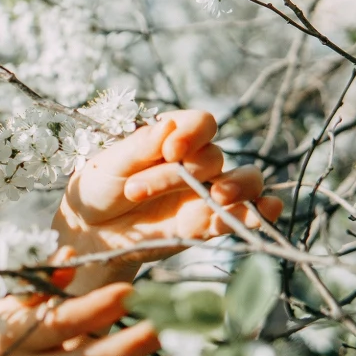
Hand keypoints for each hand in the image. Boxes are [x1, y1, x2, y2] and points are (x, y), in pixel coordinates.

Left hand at [52, 109, 283, 292]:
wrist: (90, 231)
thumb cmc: (96, 187)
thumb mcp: (108, 164)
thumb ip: (138, 147)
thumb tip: (168, 124)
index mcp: (170, 137)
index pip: (201, 123)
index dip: (192, 134)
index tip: (170, 150)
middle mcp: (194, 161)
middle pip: (212, 158)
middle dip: (177, 175)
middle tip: (135, 191)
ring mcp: (204, 192)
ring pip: (244, 181)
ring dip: (239, 186)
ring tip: (219, 197)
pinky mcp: (206, 223)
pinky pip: (240, 217)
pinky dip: (256, 214)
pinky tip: (264, 212)